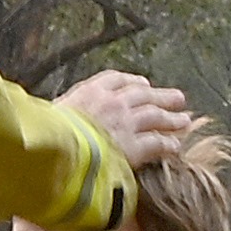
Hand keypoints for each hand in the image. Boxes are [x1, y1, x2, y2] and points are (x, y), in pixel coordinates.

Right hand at [61, 69, 196, 164]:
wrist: (54, 151)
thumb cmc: (45, 134)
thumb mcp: (49, 113)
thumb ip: (61, 112)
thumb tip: (58, 117)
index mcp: (90, 90)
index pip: (117, 79)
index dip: (133, 82)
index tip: (142, 85)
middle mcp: (113, 102)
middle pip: (144, 94)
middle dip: (162, 96)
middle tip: (178, 98)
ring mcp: (126, 123)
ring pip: (156, 116)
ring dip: (172, 119)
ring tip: (184, 120)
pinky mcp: (134, 147)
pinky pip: (157, 143)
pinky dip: (168, 144)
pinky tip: (175, 146)